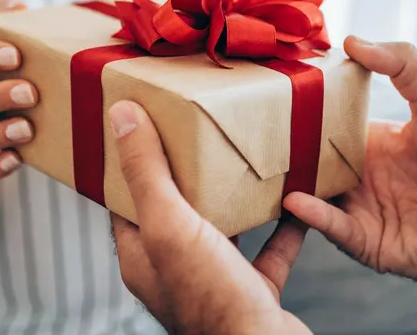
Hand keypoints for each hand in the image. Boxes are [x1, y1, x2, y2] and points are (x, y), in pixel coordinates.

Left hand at [109, 101, 311, 334]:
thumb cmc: (213, 300)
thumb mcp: (170, 224)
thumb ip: (147, 172)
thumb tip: (122, 117)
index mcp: (143, 255)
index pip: (126, 199)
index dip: (131, 161)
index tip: (144, 124)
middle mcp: (175, 269)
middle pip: (176, 210)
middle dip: (188, 172)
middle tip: (201, 132)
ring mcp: (214, 282)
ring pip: (222, 229)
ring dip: (235, 197)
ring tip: (247, 160)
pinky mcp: (252, 291)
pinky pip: (268, 251)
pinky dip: (283, 227)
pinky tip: (295, 202)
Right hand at [284, 37, 416, 288]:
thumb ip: (403, 64)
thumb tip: (352, 40)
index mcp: (373, 142)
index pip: (326, 125)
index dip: (301, 113)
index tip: (269, 96)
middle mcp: (361, 175)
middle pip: (312, 161)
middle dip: (283, 151)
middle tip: (249, 135)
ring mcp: (361, 209)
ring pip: (313, 195)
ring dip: (289, 184)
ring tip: (260, 170)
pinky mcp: (366, 242)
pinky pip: (332, 228)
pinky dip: (312, 216)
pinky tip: (296, 200)